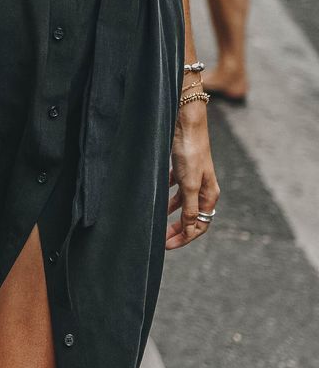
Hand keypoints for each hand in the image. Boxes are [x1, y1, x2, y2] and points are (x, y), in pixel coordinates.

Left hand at [166, 101, 219, 249]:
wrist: (185, 122)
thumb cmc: (189, 151)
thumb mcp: (189, 183)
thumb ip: (190, 207)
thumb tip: (191, 229)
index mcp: (209, 194)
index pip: (201, 224)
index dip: (185, 237)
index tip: (167, 245)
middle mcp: (203, 187)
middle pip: (193, 216)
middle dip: (178, 229)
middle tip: (162, 239)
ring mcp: (193, 177)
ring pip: (183, 202)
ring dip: (172, 213)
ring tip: (157, 220)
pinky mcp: (182, 167)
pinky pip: (175, 187)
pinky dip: (167, 195)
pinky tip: (157, 197)